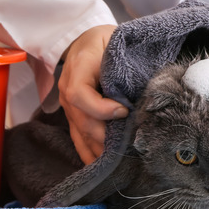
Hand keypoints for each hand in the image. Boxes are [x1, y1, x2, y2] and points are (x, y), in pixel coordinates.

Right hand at [58, 24, 127, 164]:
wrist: (85, 40)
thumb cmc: (105, 41)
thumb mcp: (114, 42)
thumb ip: (122, 65)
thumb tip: (141, 92)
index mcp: (77, 69)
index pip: (80, 96)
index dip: (102, 108)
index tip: (125, 111)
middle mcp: (67, 91)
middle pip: (82, 122)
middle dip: (106, 137)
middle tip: (131, 144)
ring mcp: (68, 107)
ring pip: (81, 135)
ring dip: (100, 150)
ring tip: (121, 163)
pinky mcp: (73, 117)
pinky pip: (78, 139)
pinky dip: (90, 154)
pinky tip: (102, 167)